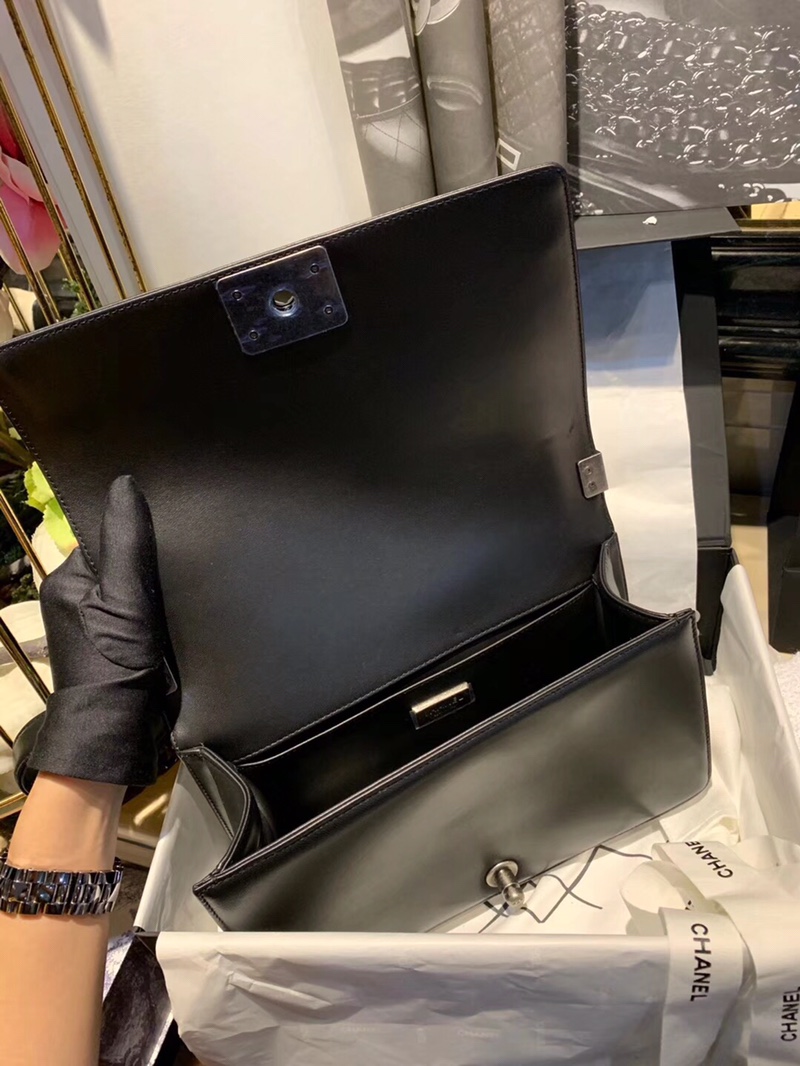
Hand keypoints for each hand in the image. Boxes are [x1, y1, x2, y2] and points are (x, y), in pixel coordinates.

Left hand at [22, 475, 170, 786]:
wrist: (121, 731)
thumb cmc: (115, 659)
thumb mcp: (123, 596)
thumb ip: (126, 542)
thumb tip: (123, 482)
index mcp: (66, 582)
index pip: (105, 539)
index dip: (136, 531)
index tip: (171, 528)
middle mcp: (77, 602)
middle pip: (121, 564)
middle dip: (150, 562)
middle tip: (188, 557)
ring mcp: (98, 629)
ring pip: (135, 591)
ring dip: (159, 590)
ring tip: (193, 580)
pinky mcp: (121, 649)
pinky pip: (142, 616)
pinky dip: (162, 614)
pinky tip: (186, 610)